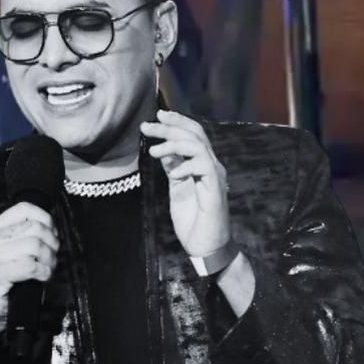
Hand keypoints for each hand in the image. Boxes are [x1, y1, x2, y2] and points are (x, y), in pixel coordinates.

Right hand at [0, 202, 59, 348]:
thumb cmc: (1, 284)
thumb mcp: (8, 254)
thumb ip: (24, 239)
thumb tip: (52, 232)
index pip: (24, 209)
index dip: (46, 219)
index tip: (51, 234)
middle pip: (35, 227)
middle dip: (52, 243)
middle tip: (51, 258)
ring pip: (35, 246)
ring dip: (49, 260)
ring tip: (47, 269)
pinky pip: (30, 266)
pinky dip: (43, 272)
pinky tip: (42, 278)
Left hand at [140, 110, 230, 257]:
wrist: (206, 246)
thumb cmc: (193, 221)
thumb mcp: (177, 190)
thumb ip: (173, 170)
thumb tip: (164, 152)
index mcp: (202, 165)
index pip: (193, 135)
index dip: (177, 123)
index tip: (157, 116)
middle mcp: (211, 166)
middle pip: (195, 134)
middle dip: (170, 127)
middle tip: (148, 126)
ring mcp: (215, 176)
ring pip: (198, 146)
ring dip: (174, 144)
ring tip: (154, 151)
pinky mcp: (215, 188)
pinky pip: (203, 166)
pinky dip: (185, 166)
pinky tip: (173, 173)